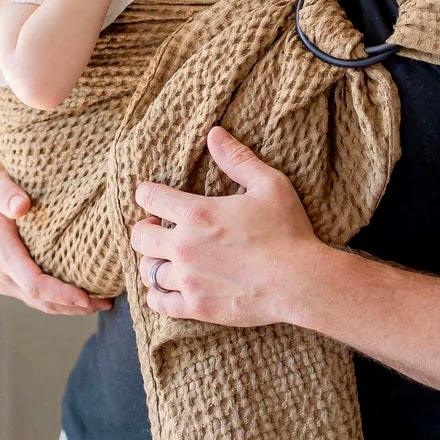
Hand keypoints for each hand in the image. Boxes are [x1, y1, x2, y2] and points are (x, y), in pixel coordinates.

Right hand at [0, 158, 112, 313]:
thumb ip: (6, 193)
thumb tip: (20, 206)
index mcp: (1, 253)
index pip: (33, 282)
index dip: (60, 294)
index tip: (86, 297)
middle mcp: (2, 274)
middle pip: (41, 300)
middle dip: (73, 305)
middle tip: (107, 302)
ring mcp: (8, 283)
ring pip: (43, 304)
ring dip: (72, 308)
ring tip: (103, 303)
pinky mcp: (16, 284)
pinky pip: (41, 299)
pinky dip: (63, 302)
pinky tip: (87, 298)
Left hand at [128, 127, 323, 326]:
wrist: (301, 282)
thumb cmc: (288, 231)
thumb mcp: (268, 185)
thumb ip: (237, 159)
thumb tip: (214, 132)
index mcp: (196, 213)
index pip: (148, 197)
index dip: (148, 194)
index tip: (155, 198)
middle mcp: (184, 246)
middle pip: (139, 237)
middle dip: (145, 230)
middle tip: (157, 230)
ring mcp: (188, 280)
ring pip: (147, 271)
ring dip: (153, 263)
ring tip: (165, 259)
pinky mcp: (196, 307)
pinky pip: (159, 303)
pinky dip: (157, 296)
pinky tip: (168, 289)